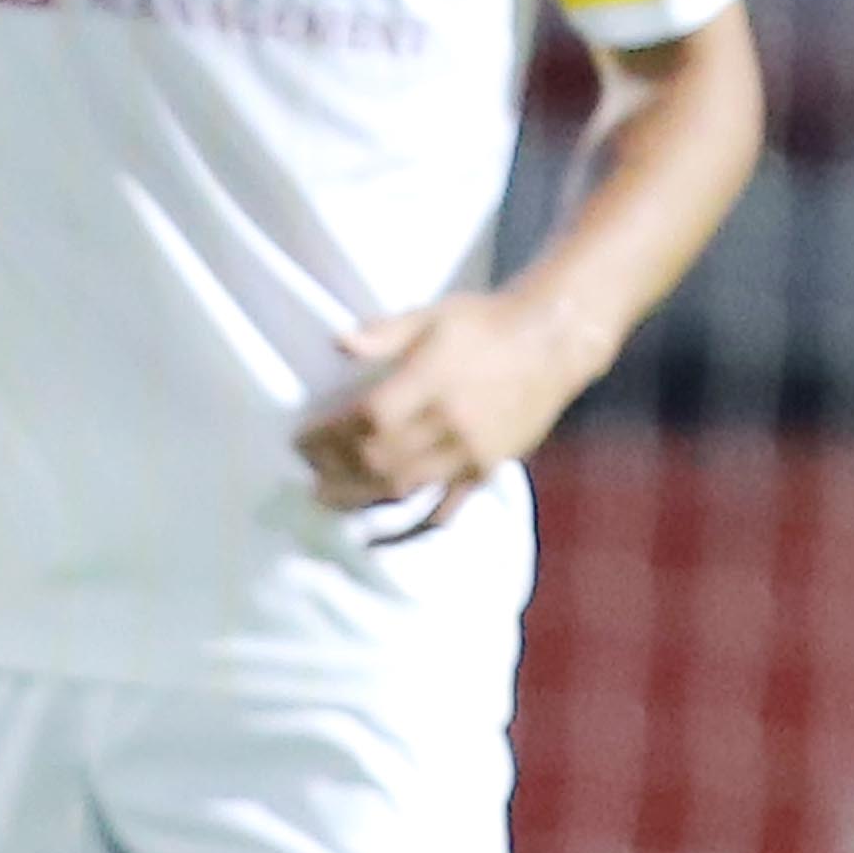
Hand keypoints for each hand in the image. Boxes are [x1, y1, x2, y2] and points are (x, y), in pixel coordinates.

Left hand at [297, 288, 613, 538]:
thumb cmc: (485, 323)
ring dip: (360, 498)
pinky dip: (412, 524)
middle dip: (335, 470)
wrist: (553, 342)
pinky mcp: (487, 468)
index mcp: (432, 382)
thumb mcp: (433, 315)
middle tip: (309, 473)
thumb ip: (384, 333)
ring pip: (405, 486)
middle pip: (379, 459)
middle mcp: (449, 422)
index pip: (367, 420)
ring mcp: (470, 451)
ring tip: (329, 499)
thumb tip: (336, 343)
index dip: (327, 436)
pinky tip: (382, 537)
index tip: (300, 440)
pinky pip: (448, 505)